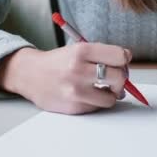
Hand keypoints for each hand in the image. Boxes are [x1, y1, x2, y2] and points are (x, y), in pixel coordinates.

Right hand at [0, 43, 131, 114]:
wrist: (29, 74)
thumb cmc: (58, 62)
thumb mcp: (78, 49)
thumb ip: (102, 55)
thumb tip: (127, 64)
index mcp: (81, 51)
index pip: (120, 56)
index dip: (124, 60)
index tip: (121, 61)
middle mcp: (78, 70)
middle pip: (120, 77)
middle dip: (120, 78)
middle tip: (113, 78)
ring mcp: (75, 91)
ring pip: (112, 98)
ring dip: (110, 94)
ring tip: (100, 88)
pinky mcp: (73, 107)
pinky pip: (98, 107)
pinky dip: (96, 102)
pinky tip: (86, 95)